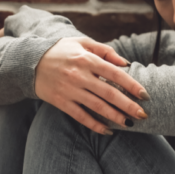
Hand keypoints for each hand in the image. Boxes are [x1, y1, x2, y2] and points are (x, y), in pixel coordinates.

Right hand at [34, 36, 148, 134]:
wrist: (30, 62)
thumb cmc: (61, 51)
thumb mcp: (82, 43)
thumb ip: (105, 51)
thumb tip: (126, 64)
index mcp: (87, 59)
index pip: (115, 73)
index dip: (132, 85)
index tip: (144, 95)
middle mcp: (79, 75)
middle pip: (109, 93)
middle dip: (128, 106)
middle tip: (143, 115)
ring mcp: (70, 90)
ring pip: (97, 107)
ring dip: (115, 117)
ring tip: (129, 124)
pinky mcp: (61, 102)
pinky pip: (81, 116)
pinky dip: (95, 125)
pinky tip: (107, 131)